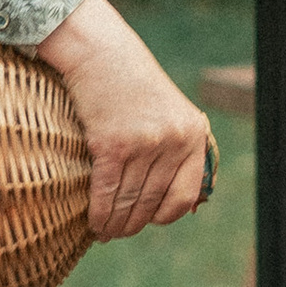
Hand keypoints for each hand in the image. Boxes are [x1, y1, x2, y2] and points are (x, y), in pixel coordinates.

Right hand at [36, 0, 212, 238]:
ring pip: (129, 201)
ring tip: (103, 233)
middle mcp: (173, 141)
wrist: (100, 53)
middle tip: (118, 233)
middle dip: (133, 224)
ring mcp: (145, 143)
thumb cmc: (131, 82)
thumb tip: (181, 206)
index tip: (151, 220)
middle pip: (152, 201)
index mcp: (193, 134)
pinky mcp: (113, 144)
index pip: (187, 195)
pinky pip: (107, 192)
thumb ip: (175, 150)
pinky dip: (98, 213)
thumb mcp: (168, 112)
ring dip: (114, 224)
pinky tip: (92, 224)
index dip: (167, 215)